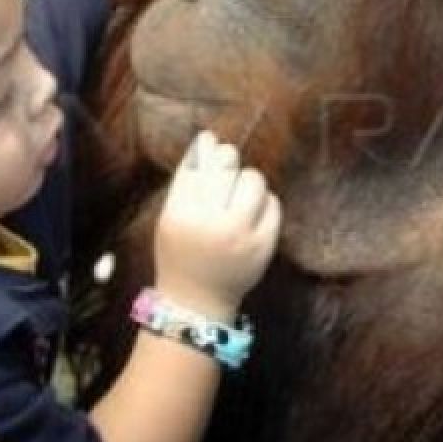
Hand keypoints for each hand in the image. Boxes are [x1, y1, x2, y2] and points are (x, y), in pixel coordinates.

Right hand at [153, 131, 279, 318]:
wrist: (197, 302)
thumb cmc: (180, 254)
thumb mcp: (170, 218)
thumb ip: (186, 182)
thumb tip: (208, 139)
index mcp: (180, 215)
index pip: (196, 165)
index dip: (205, 148)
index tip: (210, 141)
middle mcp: (210, 224)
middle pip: (225, 167)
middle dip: (227, 158)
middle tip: (227, 160)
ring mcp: (240, 236)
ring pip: (253, 180)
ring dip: (247, 180)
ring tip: (239, 192)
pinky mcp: (264, 245)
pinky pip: (272, 204)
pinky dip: (264, 202)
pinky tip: (252, 211)